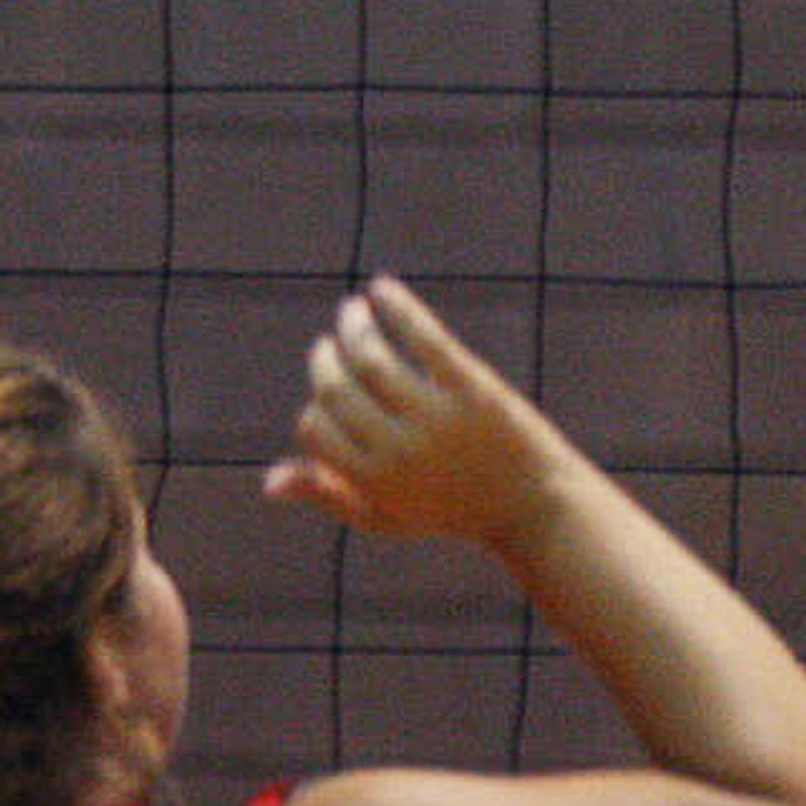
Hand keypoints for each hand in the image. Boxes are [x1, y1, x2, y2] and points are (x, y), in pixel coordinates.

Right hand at [266, 277, 577, 554]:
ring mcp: (435, 417)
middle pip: (336, 388)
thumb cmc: (456, 512)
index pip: (315, 427)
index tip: (331, 394)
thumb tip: (268, 481)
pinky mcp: (472, 388)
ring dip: (352, 326)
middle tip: (330, 344)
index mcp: (373, 480)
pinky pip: (422, 336)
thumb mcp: (388, 517)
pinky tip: (381, 289)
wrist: (536, 509)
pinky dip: (396, 306)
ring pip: (370, 356)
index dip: (316, 407)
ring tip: (354, 313)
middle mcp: (398, 449)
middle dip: (325, 359)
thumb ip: (329, 495)